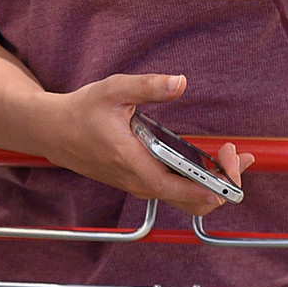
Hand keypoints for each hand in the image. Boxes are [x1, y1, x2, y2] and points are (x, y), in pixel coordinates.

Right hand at [41, 73, 252, 218]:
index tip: (230, 157)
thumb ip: (148, 87)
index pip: (186, 191)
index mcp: (135, 164)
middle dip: (224, 186)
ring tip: (226, 156)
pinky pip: (175, 193)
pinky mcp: (138, 184)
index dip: (217, 182)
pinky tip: (204, 160)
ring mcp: (139, 187)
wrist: (52, 132)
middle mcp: (139, 183)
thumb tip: (180, 82)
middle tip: (235, 156)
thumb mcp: (113, 90)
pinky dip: (196, 182)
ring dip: (213, 184)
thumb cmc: (81, 112)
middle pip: (195, 204)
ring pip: (186, 201)